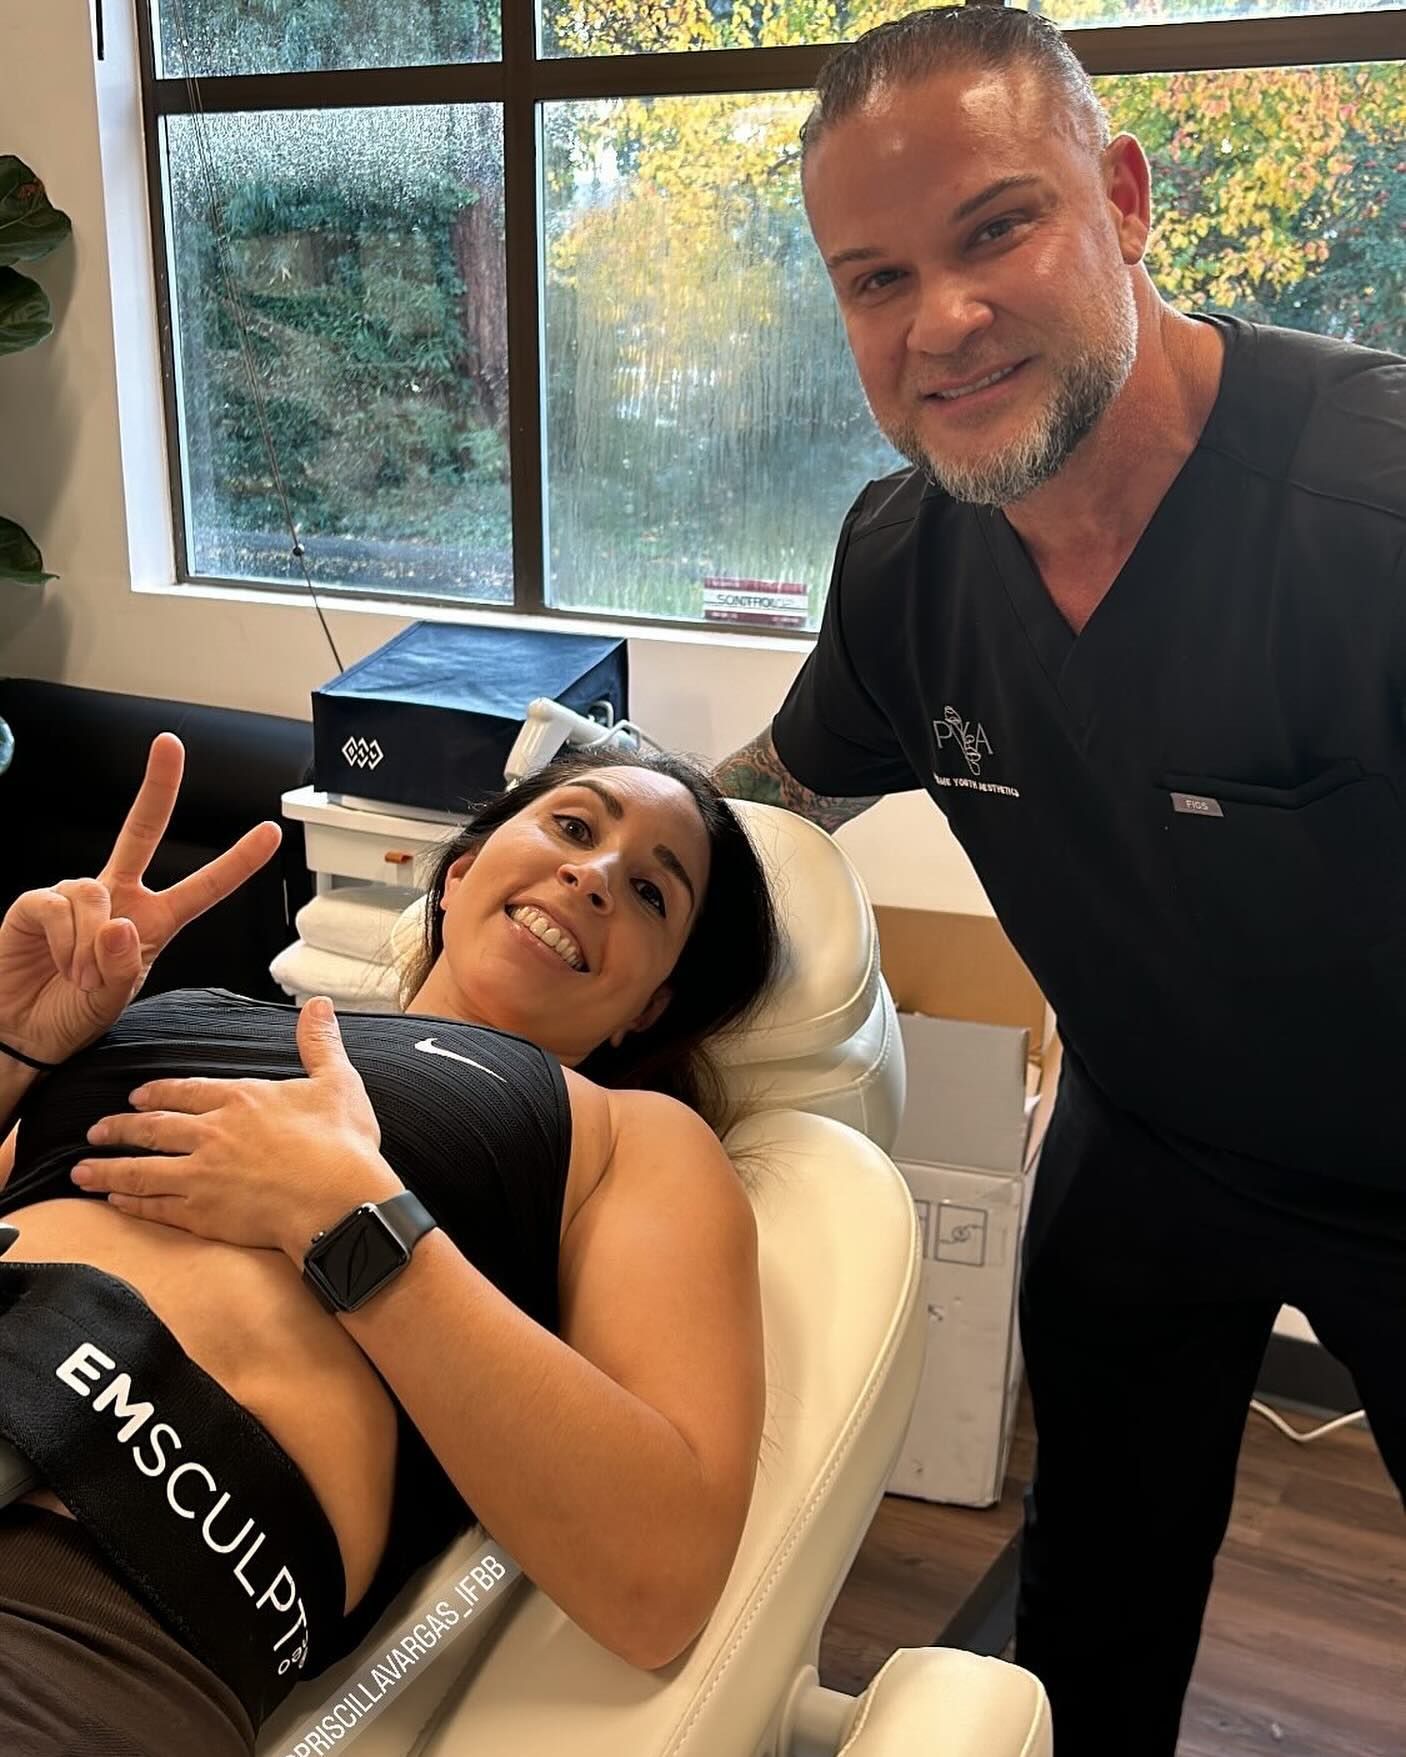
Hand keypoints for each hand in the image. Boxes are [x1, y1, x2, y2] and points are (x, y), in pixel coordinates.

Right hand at [0, 733, 280, 1065]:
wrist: (23, 1035)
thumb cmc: (72, 1014)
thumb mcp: (113, 999)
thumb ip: (123, 965)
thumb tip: (115, 923)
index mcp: (152, 922)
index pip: (203, 887)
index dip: (236, 861)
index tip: (270, 832)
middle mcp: (116, 899)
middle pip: (141, 831)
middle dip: (157, 786)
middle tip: (170, 745)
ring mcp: (75, 896)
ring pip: (96, 893)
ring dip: (90, 944)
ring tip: (81, 974)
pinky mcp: (35, 902)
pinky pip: (59, 906)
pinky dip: (65, 940)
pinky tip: (58, 962)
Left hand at [70, 998, 403, 1259]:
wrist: (338, 1201)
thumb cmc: (342, 1144)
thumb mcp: (336, 1081)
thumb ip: (319, 1042)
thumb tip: (318, 1003)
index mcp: (241, 1099)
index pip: (186, 1091)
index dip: (158, 1093)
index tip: (136, 1097)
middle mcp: (212, 1133)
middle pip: (153, 1128)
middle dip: (119, 1128)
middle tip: (95, 1130)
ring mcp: (201, 1175)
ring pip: (141, 1169)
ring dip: (108, 1169)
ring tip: (82, 1170)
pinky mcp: (202, 1214)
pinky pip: (155, 1206)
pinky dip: (131, 1203)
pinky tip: (115, 1203)